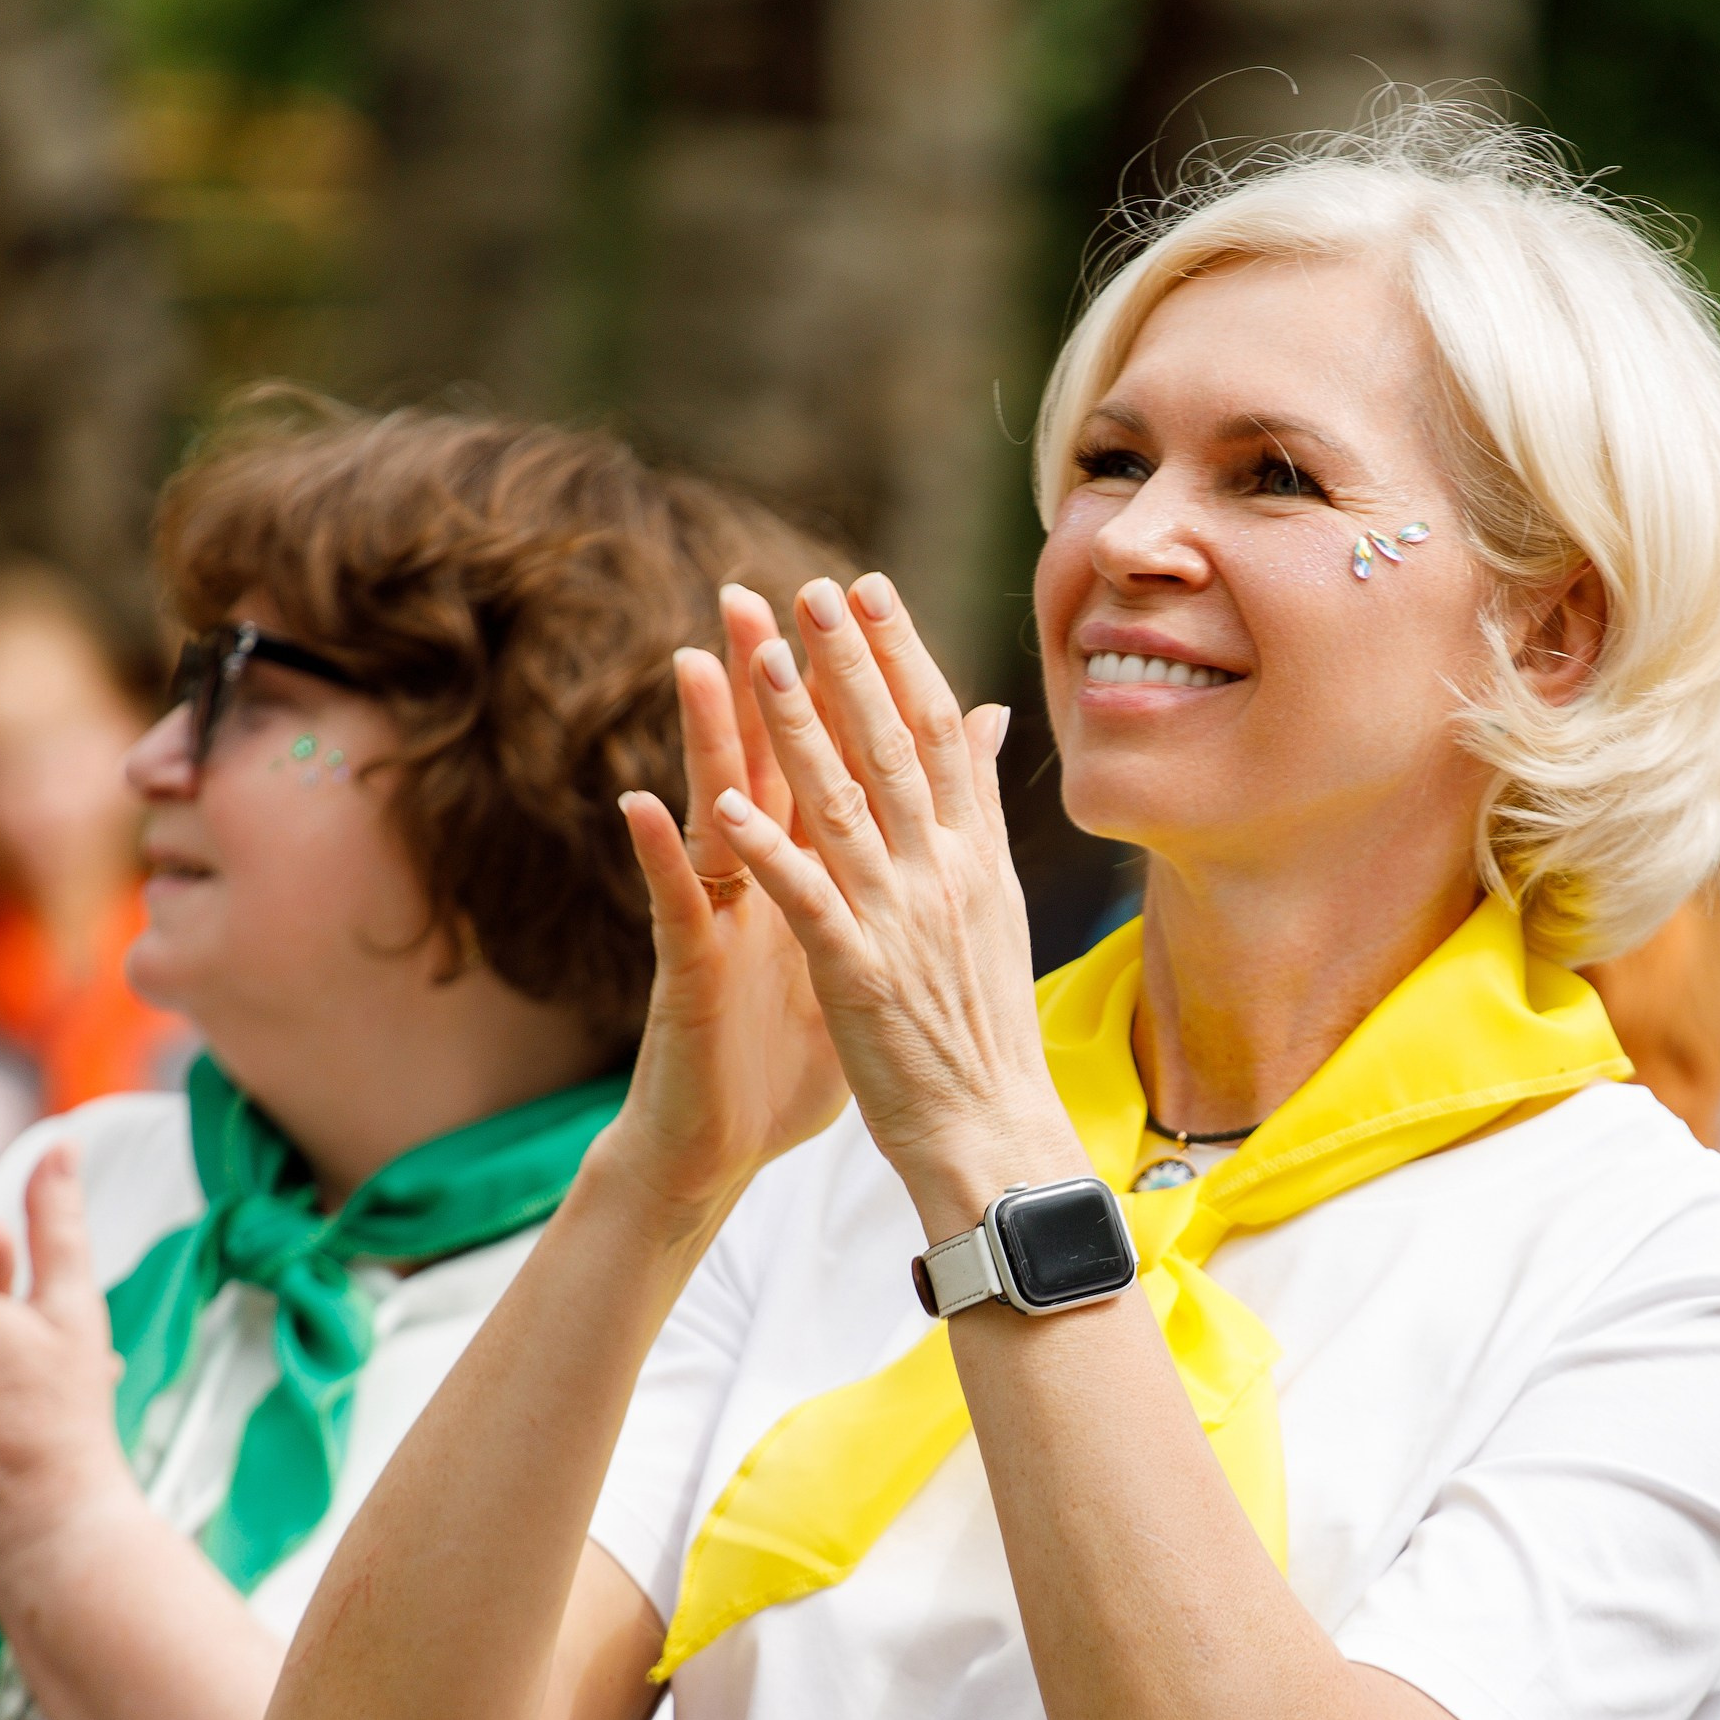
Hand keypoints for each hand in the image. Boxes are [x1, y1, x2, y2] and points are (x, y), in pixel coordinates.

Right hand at [609, 583, 850, 1225]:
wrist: (723, 1146)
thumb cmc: (787, 1054)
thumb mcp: (857, 950)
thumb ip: (887, 873)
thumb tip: (932, 827)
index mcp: (805, 874)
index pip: (824, 767)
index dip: (839, 694)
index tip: (852, 609)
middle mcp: (753, 884)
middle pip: (760, 767)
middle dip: (761, 684)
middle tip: (751, 594)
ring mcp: (715, 922)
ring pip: (708, 816)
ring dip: (702, 743)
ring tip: (695, 663)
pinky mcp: (687, 973)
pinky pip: (672, 908)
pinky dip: (656, 858)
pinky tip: (639, 805)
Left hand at [695, 571, 1065, 1237]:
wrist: (990, 1130)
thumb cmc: (983, 1027)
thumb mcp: (993, 906)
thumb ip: (976, 810)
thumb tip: (987, 722)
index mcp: (972, 856)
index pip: (937, 733)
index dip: (900, 655)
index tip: (865, 589)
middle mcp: (942, 873)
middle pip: (891, 748)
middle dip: (847, 663)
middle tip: (807, 588)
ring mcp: (899, 919)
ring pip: (843, 804)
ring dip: (800, 729)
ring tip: (761, 659)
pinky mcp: (857, 972)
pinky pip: (805, 898)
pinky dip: (768, 848)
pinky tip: (726, 804)